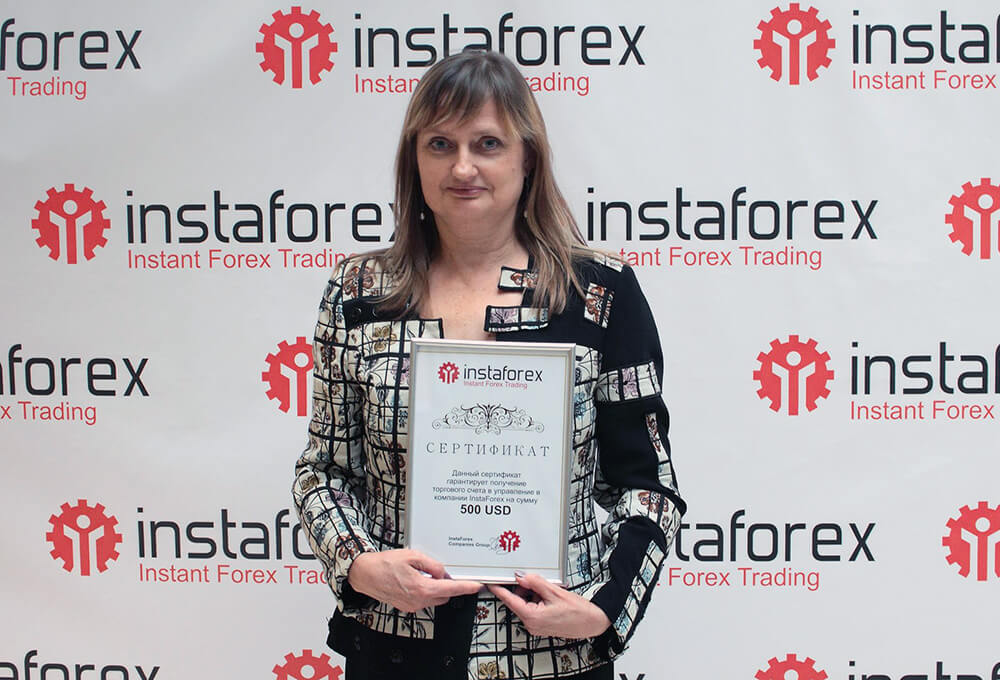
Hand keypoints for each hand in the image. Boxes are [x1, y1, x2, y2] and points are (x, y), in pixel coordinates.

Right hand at [347, 549, 481, 612]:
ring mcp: (412, 605)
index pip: (451, 589)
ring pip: (434, 598)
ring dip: (436, 587)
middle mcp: (418, 601)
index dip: (466, 587)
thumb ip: (432, 564)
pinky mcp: (406, 606)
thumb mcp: (412, 556)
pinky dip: (425, 590)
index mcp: (422, 588)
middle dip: (448, 585)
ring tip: (423, 573)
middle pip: (445, 595)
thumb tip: (442, 572)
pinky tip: (416, 579)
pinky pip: (423, 599)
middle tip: (442, 571)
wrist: (364, 574)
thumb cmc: (385, 564)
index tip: (476, 586)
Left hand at [488, 572, 611, 638]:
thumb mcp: (554, 592)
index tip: (491, 582)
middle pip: (518, 601)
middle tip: (536, 581)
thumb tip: (522, 577)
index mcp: (532, 617)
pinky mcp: (541, 624)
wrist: (592, 622)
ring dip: (533, 594)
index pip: (510, 600)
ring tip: (549, 591)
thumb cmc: (577, 612)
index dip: (500, 589)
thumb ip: (535, 583)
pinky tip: (550, 597)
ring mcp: (536, 625)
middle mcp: (532, 624)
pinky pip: (533, 608)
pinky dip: (538, 599)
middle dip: (524, 589)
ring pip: (526, 604)